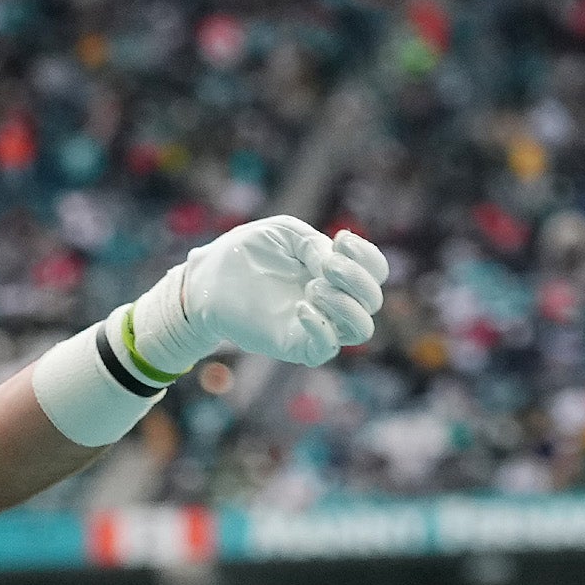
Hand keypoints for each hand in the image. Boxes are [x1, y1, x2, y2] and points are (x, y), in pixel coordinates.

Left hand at [140, 217, 386, 371]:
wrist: (208, 280)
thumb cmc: (245, 253)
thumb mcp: (284, 234)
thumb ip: (314, 245)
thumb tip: (332, 268)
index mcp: (334, 272)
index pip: (376, 272)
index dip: (368, 257)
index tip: (340, 238)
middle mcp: (331, 300)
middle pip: (373, 300)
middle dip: (356, 277)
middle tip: (323, 265)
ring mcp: (314, 324)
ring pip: (361, 329)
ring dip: (346, 305)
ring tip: (312, 288)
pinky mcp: (293, 344)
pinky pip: (326, 350)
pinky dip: (322, 329)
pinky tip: (301, 308)